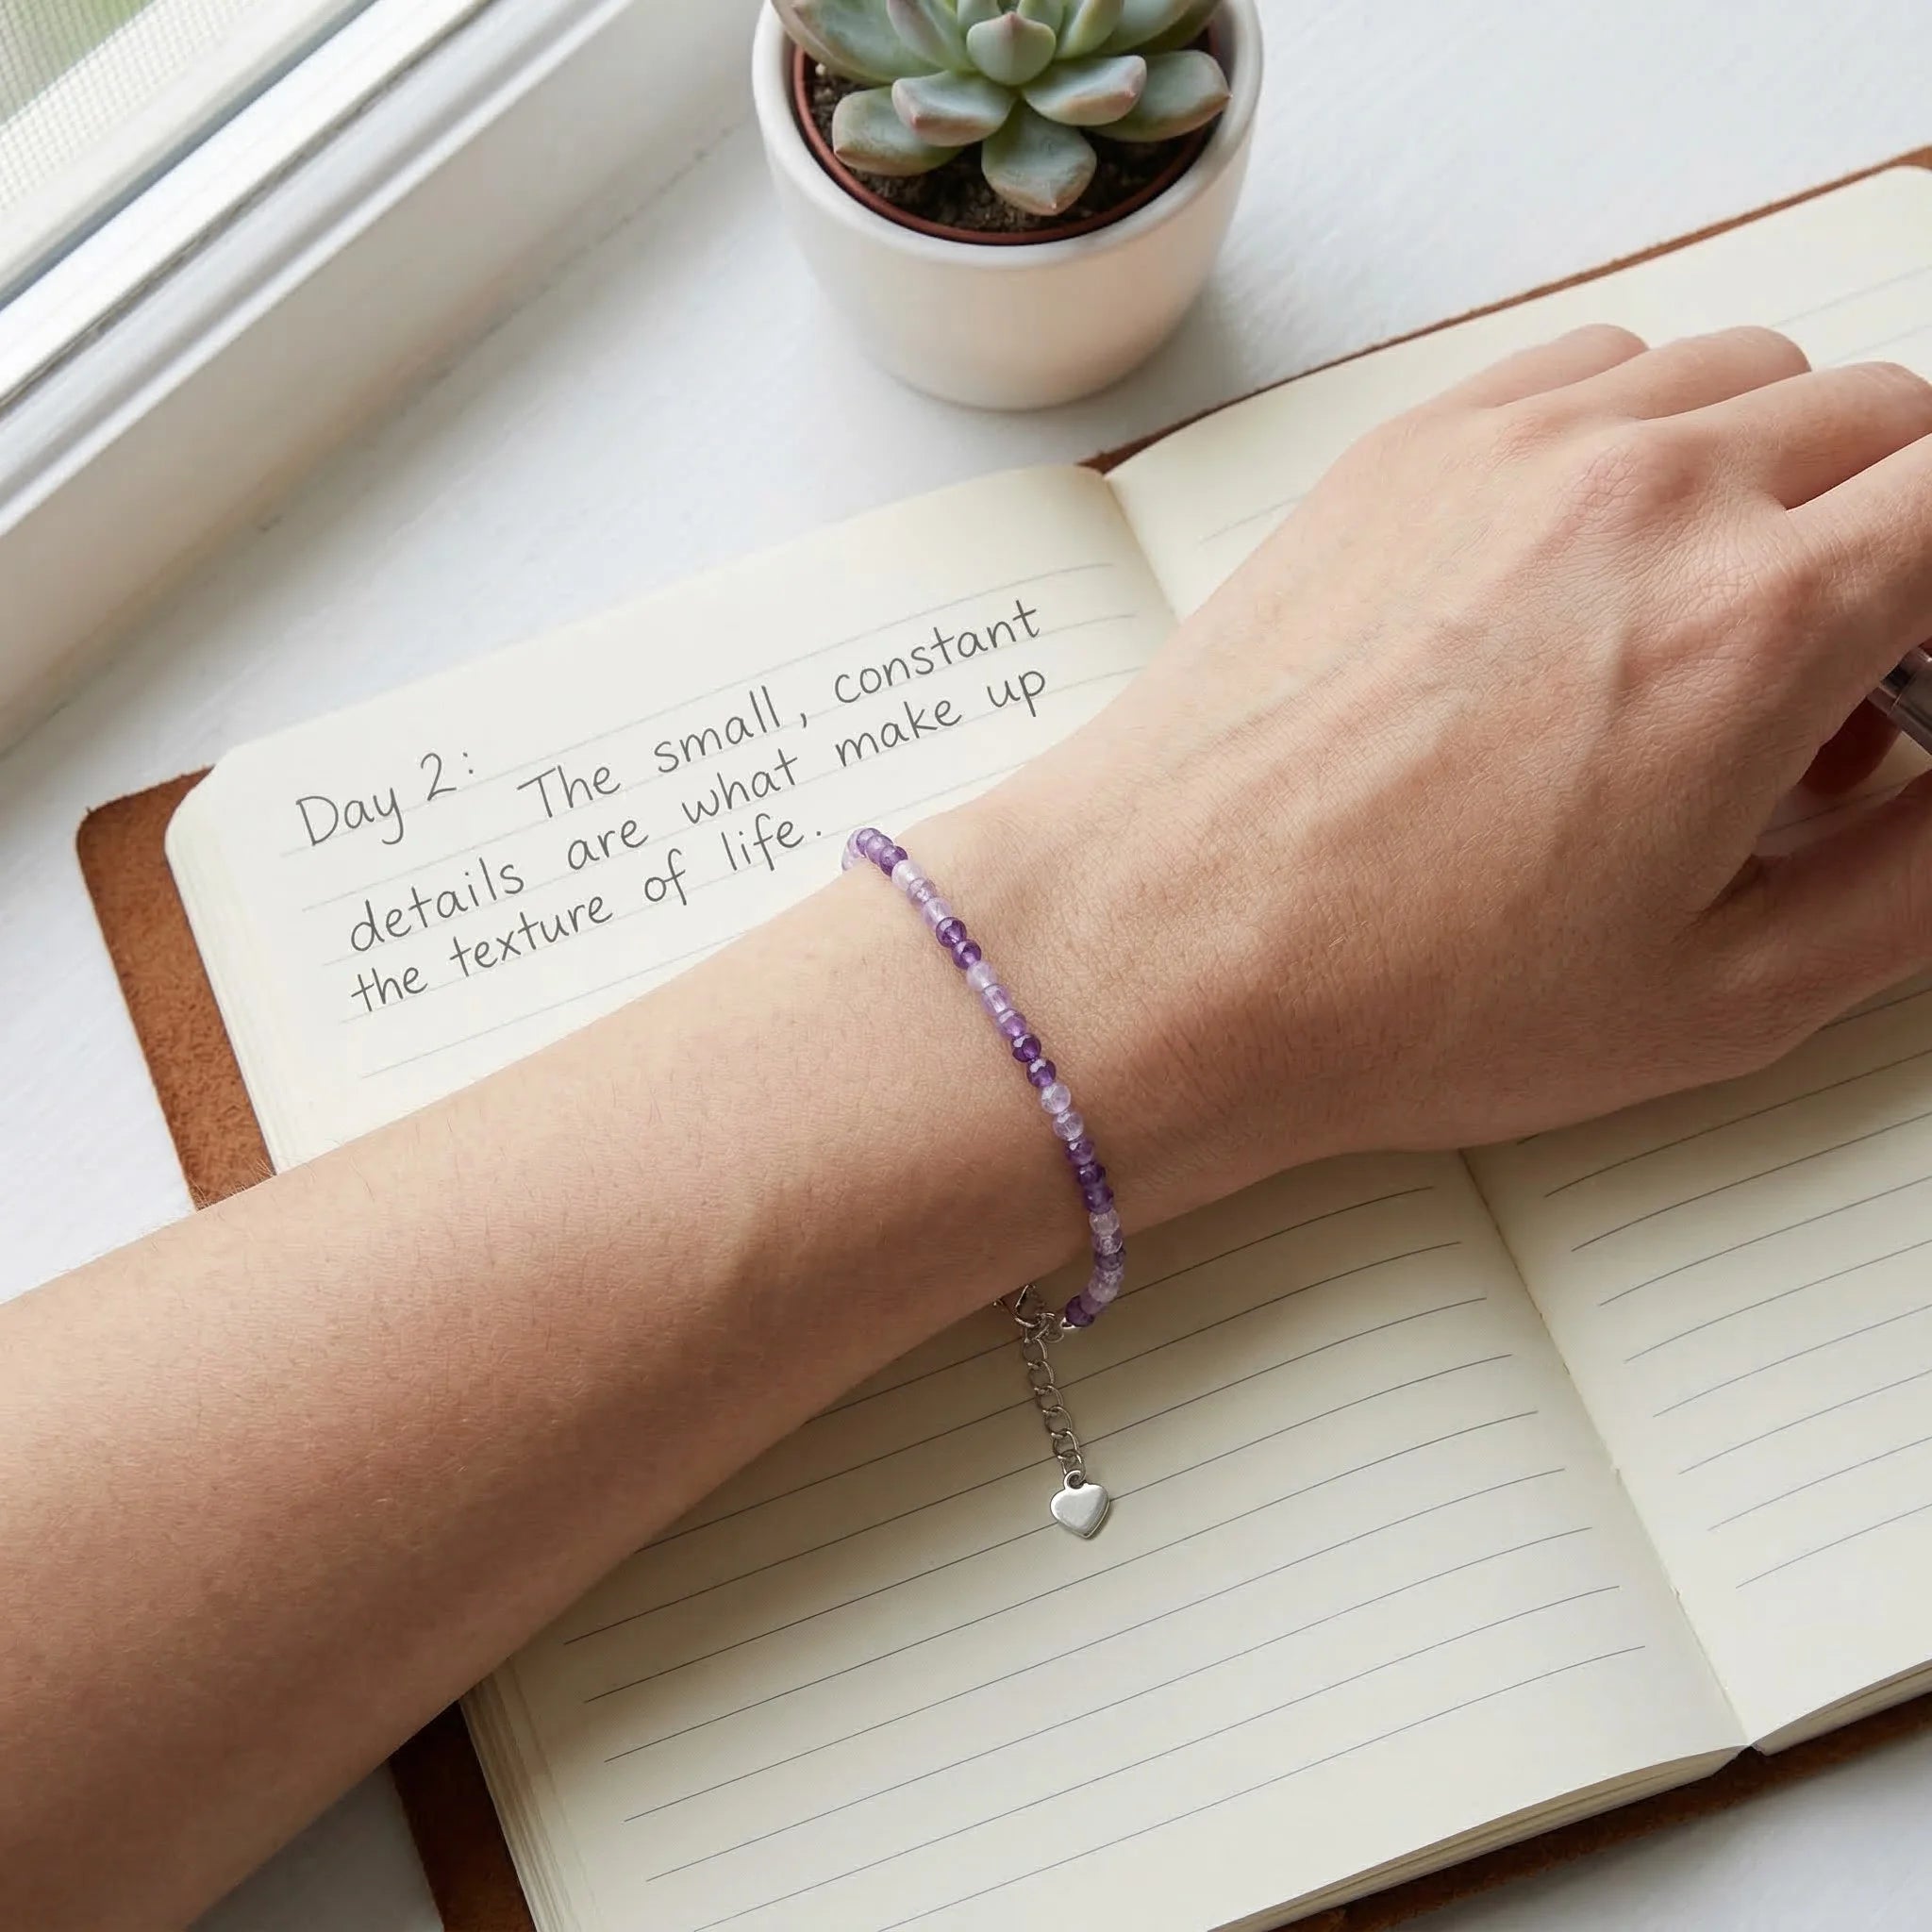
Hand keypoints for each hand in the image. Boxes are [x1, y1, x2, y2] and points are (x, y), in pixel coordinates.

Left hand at [930, 326, 1931, 1216]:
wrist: (1168, 944)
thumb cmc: (1403, 995)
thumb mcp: (1719, 999)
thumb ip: (1913, 883)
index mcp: (1760, 619)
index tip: (1915, 669)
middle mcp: (1645, 490)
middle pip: (1876, 419)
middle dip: (1893, 535)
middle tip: (1829, 683)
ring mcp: (1511, 449)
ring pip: (1736, 378)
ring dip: (1771, 476)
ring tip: (1699, 630)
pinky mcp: (1403, 451)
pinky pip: (1589, 373)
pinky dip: (1636, 437)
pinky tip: (1583, 570)